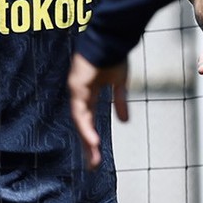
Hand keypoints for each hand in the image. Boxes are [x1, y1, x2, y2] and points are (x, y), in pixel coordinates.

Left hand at [67, 52, 129, 169]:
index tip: (96, 155)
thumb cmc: (115, 54)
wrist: (113, 35)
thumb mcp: (120, 83)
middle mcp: (80, 93)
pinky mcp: (77, 85)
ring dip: (86, 140)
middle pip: (82, 124)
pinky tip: (92, 140)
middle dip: (87, 145)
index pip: (88, 120)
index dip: (91, 137)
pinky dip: (86, 126)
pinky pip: (81, 110)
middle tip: (93, 166)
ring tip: (93, 158)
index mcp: (88, 93)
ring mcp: (76, 89)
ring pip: (79, 120)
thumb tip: (125, 122)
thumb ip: (120, 102)